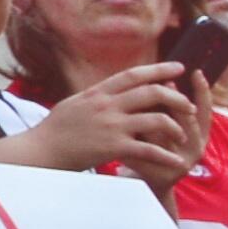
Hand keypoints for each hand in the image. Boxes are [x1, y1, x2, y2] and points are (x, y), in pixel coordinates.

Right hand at [10, 61, 202, 187]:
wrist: (39, 152)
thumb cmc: (53, 131)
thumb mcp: (74, 104)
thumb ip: (96, 97)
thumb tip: (111, 90)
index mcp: (97, 93)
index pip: (134, 75)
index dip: (160, 69)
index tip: (180, 67)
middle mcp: (107, 106)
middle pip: (153, 93)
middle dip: (177, 98)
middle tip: (188, 106)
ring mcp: (111, 126)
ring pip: (157, 120)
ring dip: (176, 128)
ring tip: (182, 136)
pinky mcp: (113, 147)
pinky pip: (149, 150)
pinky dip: (167, 156)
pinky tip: (177, 161)